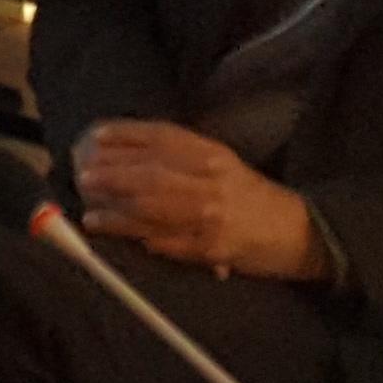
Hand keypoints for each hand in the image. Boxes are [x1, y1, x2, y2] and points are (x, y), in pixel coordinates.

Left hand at [73, 119, 323, 279]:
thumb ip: (181, 156)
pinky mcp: (211, 247)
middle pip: (153, 172)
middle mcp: (212, 180)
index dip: (126, 135)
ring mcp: (212, 215)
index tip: (95, 136)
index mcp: (213, 155)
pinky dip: (137, 236)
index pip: (163, 138)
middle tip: (83, 174)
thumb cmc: (250, 196)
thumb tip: (122, 153)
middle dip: (113, 173)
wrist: (298, 231)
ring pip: (154, 208)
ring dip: (116, 210)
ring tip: (90, 211)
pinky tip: (115, 234)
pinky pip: (166, 241)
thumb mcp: (221, 164)